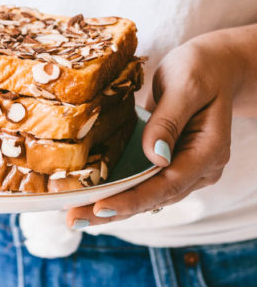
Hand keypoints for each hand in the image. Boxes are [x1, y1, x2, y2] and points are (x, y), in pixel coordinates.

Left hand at [66, 32, 239, 229]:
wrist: (213, 66)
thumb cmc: (201, 69)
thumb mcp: (185, 85)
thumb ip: (169, 120)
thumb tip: (155, 157)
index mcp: (209, 151)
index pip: (169, 184)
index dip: (134, 199)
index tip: (100, 207)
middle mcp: (199, 168)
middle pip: (154, 198)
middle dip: (113, 211)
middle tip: (73, 220)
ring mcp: (184, 167)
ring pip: (146, 194)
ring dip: (111, 206)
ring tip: (73, 216)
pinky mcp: (167, 161)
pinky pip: (141, 181)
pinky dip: (116, 189)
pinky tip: (88, 197)